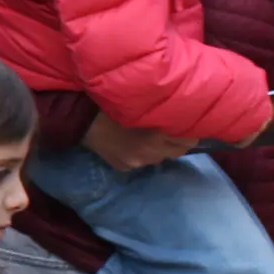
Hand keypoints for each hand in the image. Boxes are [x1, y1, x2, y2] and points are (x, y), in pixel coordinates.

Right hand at [82, 113, 199, 171]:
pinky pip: (142, 162)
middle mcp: (150, 152)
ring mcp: (137, 162)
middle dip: (178, 142)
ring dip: (159, 149)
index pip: (189, 141)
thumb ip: (163, 114)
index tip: (187, 125)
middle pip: (178, 152)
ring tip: (148, 136)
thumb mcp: (144, 106)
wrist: (84, 120)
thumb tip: (183, 118)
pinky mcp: (125, 167)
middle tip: (171, 131)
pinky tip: (131, 144)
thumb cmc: (115, 106)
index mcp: (156, 135)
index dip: (189, 132)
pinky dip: (141, 154)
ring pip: (160, 158)